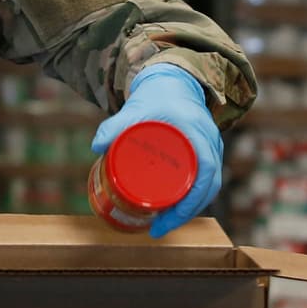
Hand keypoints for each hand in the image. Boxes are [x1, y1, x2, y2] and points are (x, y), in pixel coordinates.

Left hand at [91, 63, 220, 237]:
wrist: (173, 79)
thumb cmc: (156, 95)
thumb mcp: (135, 109)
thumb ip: (114, 125)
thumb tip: (96, 146)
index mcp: (198, 135)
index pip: (204, 177)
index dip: (188, 204)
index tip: (166, 220)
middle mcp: (210, 144)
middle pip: (206, 188)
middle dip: (185, 213)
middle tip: (159, 228)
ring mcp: (211, 149)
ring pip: (207, 186)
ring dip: (188, 207)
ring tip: (162, 222)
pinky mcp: (205, 152)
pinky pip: (204, 180)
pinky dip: (191, 197)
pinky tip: (174, 209)